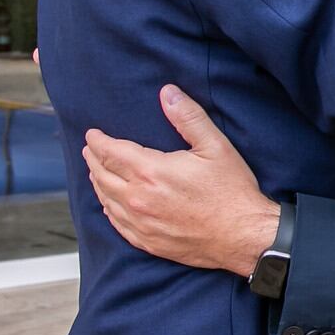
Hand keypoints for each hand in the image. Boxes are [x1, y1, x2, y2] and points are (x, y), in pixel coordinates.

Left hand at [82, 85, 279, 276]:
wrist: (244, 236)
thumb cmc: (232, 192)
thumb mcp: (215, 147)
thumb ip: (188, 117)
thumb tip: (167, 93)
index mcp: (151, 172)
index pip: (110, 152)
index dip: (98, 141)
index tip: (92, 134)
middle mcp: (139, 199)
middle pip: (102, 176)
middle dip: (94, 159)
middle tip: (90, 150)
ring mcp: (142, 223)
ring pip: (106, 200)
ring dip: (98, 183)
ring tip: (96, 172)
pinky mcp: (148, 242)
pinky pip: (117, 224)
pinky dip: (109, 210)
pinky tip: (110, 205)